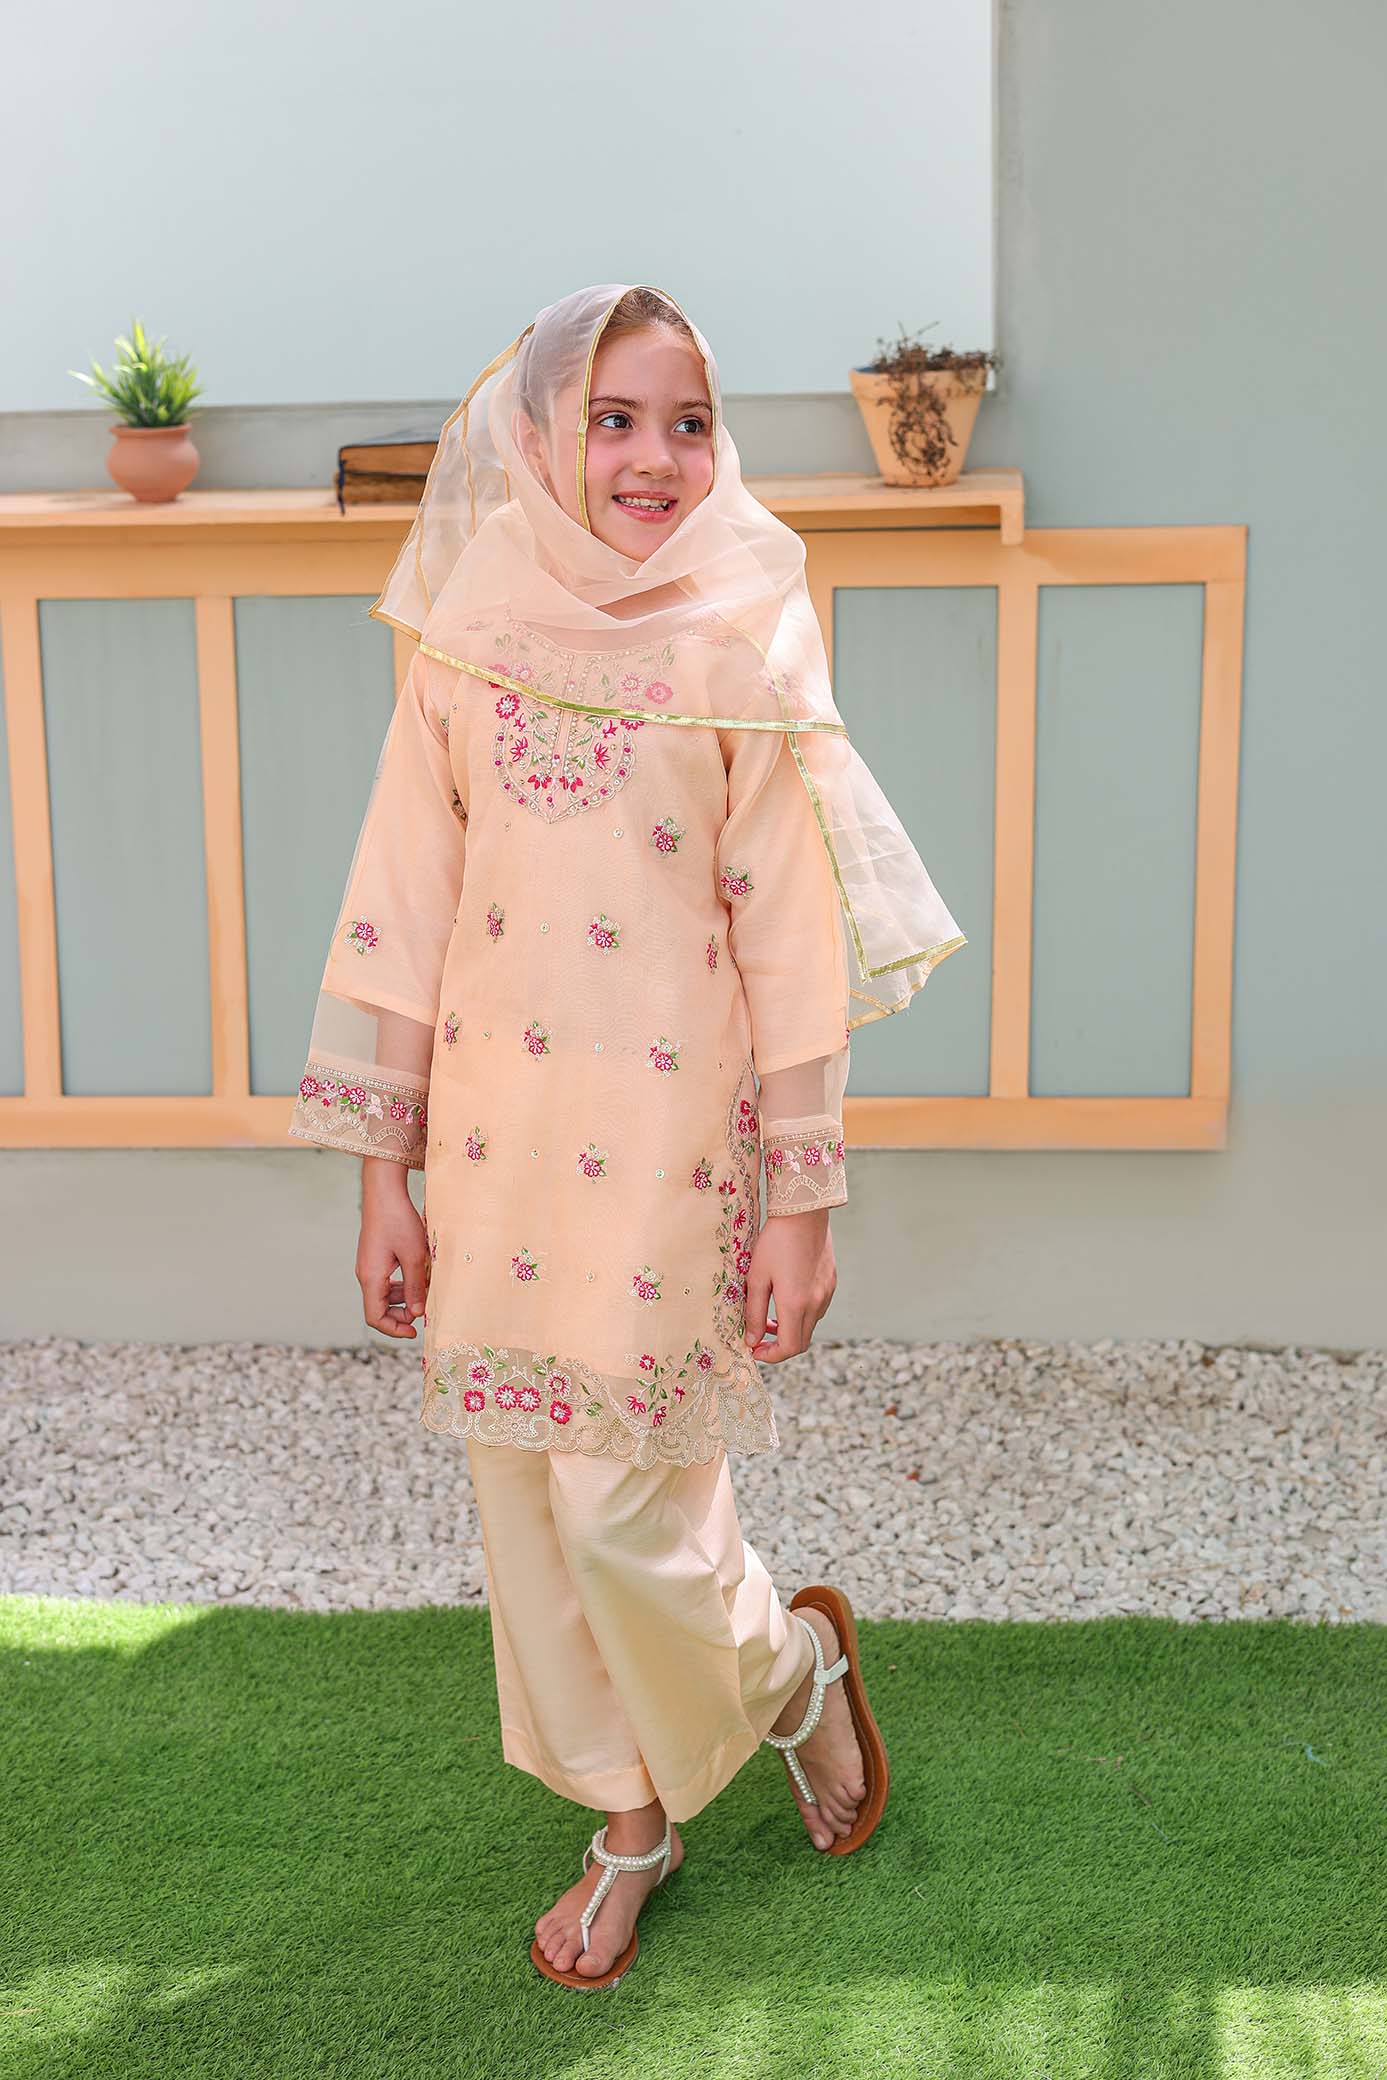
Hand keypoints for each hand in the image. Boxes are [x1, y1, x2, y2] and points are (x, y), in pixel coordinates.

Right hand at [357, 1158, 429, 1337]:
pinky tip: (418, 1277)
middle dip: (401, 1315)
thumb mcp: (414, 1256)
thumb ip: (416, 1287)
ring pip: (383, 1295)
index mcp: (371, 1278)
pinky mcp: (374, 1257)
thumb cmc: (398, 1220)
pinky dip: (400, 1285)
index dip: (394, 1329)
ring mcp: (368, 1265)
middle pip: (378, 1308)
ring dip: (402, 1299)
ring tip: (425, 1292)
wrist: (384, 1191)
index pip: (375, 1317)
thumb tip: (418, 1313)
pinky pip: (385, 1281)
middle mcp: (365, 1274)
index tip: (415, 1331)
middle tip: (424, 1311)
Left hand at [742, 1207, 836, 1361]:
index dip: (771, 1355)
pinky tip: (787, 1296)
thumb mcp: (756, 1277)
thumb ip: (753, 1312)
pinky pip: (817, 1309)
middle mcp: (816, 1303)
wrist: (804, 1213)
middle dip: (779, 1345)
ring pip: (810, 1326)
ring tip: (770, 1315)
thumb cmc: (775, 1242)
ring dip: (791, 1329)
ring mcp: (827, 1293)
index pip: (789, 1348)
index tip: (754, 1349)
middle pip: (801, 1341)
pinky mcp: (831, 1283)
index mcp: (795, 1303)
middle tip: (759, 1335)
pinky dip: (801, 1314)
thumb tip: (751, 1340)